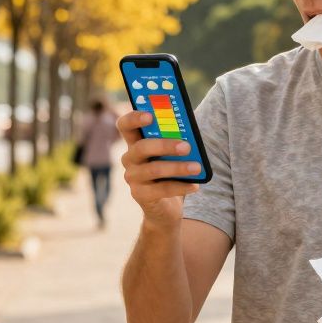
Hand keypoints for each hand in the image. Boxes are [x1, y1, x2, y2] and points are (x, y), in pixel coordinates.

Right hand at [116, 110, 201, 226]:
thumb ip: (176, 140)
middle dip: (165, 145)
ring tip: (196, 167)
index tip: (151, 115)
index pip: (125, 125)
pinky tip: (195, 185)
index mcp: (135, 142)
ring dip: (177, 168)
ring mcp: (133, 177)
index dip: (134, 118)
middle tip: (187, 146)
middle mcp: (129, 158)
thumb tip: (191, 134)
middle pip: (141, 147)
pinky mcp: (140, 195)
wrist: (166, 207)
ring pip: (153, 169)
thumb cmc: (171, 172)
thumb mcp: (172, 154)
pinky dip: (180, 186)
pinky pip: (161, 189)